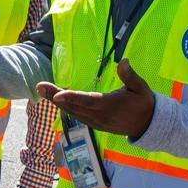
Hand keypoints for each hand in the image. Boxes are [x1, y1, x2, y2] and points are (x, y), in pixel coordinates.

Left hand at [36, 59, 154, 138]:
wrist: (148, 126)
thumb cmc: (144, 103)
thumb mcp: (140, 88)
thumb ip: (129, 75)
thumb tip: (123, 60)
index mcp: (110, 105)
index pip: (87, 101)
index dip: (71, 98)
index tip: (56, 94)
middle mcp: (99, 115)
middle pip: (73, 106)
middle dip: (54, 96)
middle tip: (39, 86)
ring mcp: (95, 122)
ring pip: (72, 112)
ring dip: (56, 102)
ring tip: (42, 90)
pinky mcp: (94, 124)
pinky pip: (76, 115)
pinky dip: (65, 107)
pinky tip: (55, 99)